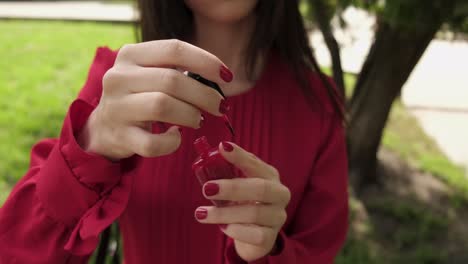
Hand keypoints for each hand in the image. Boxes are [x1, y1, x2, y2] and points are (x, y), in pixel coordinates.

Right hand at [78, 40, 232, 160]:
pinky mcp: (119, 136)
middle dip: (205, 95)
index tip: (227, 76)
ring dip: (191, 115)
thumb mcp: (150, 74)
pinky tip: (176, 137)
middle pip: (173, 80)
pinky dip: (171, 142)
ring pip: (163, 106)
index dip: (206, 61)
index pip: (174, 49)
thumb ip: (178, 70)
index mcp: (130, 54)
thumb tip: (221, 79)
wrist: (103, 128)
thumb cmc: (139, 97)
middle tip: (220, 106)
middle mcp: (119, 77)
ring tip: (199, 120)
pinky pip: (152, 143)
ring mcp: (116, 107)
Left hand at [194, 142, 290, 261]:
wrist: (255, 238)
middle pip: (260, 188)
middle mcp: (279, 194)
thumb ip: (228, 171)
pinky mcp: (270, 238)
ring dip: (224, 213)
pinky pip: (255, 235)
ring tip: (201, 213)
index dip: (240, 156)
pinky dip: (236, 230)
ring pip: (254, 213)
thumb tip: (214, 152)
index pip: (256, 164)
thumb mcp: (238, 186)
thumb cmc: (244, 204)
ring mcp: (277, 217)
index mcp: (270, 176)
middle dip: (232, 187)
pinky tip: (223, 229)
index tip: (222, 148)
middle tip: (207, 188)